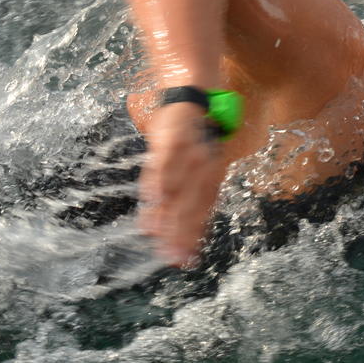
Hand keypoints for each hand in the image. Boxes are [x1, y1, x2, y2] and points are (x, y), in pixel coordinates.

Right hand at [137, 101, 226, 266]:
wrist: (194, 100)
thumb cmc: (195, 141)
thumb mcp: (200, 169)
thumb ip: (189, 199)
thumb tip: (170, 232)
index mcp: (212, 179)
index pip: (202, 214)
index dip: (192, 239)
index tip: (184, 261)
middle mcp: (204, 171)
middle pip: (190, 208)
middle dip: (180, 236)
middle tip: (170, 258)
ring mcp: (189, 157)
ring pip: (177, 191)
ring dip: (167, 215)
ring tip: (157, 238)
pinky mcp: (172, 142)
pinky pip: (164, 165)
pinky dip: (158, 182)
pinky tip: (151, 200)